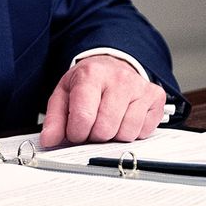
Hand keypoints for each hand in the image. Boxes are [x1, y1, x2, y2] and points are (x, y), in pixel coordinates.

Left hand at [39, 55, 165, 146]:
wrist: (111, 65)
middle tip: (92, 126)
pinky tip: (124, 118)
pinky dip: (132, 132)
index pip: (83, 116)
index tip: (75, 131)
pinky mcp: (156, 96)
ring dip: (114, 135)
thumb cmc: (88, 82)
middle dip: (94, 135)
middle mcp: (118, 78)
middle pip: (105, 129)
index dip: (76, 133)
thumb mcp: (64, 94)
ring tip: (108, 120)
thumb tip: (49, 140)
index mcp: (91, 74)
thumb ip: (54, 119)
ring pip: (126, 133)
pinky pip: (144, 132)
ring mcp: (140, 87)